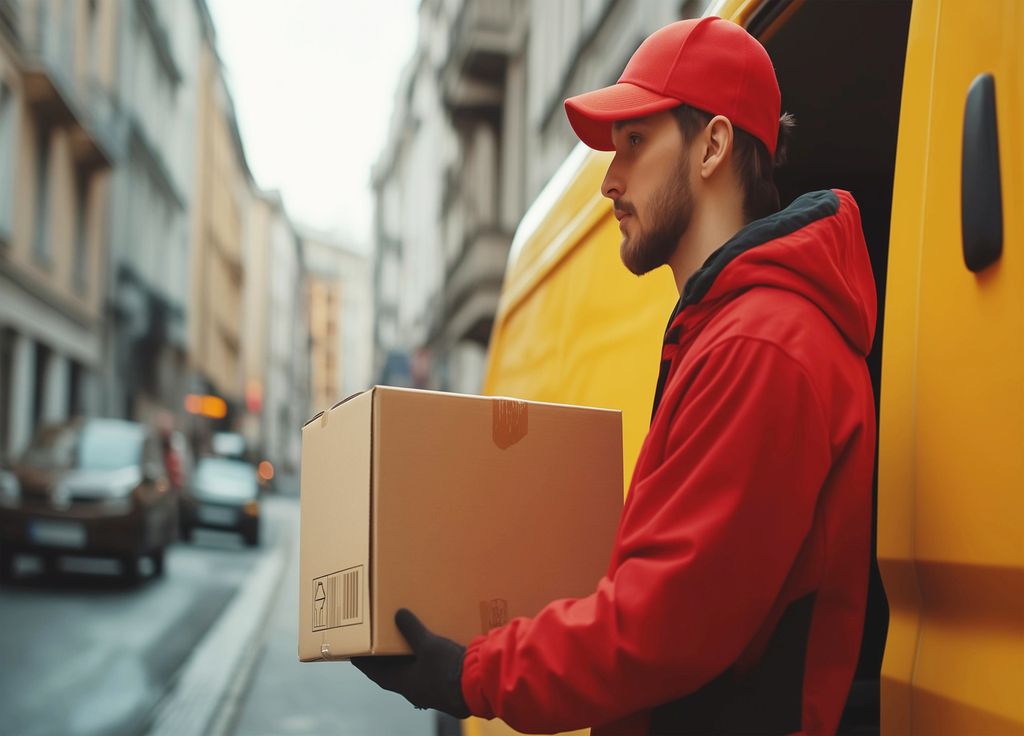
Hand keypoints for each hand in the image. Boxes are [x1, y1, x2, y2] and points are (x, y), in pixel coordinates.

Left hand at [351, 609, 469, 717]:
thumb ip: (412, 629)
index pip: (375, 673)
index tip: (353, 652)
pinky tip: (428, 648)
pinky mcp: (444, 685)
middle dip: (384, 658)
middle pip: (392, 672)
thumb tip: (397, 614)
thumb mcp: (428, 645)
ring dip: (404, 658)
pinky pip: (426, 670)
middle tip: (376, 641)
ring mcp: (429, 688)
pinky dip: (421, 659)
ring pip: (410, 671)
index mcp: (404, 683)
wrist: (479, 686)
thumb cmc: (449, 670)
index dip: (363, 662)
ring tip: (401, 641)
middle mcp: (414, 688)